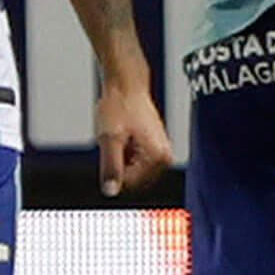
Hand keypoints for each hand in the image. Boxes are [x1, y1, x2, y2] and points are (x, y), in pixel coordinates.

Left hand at [95, 78, 173, 197]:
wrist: (126, 83)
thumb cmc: (119, 104)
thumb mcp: (110, 137)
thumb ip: (111, 167)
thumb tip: (110, 191)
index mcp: (159, 157)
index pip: (128, 182)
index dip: (113, 166)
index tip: (112, 144)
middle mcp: (165, 157)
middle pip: (133, 179)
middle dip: (119, 163)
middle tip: (117, 138)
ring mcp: (161, 153)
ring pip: (132, 170)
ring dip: (121, 156)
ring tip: (121, 133)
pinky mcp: (155, 148)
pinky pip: (134, 161)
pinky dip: (125, 151)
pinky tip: (124, 133)